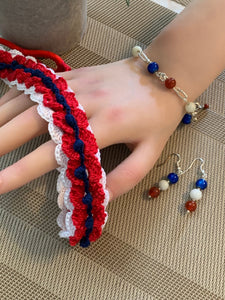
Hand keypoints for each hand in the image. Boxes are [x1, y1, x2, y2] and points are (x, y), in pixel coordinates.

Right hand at [0, 58, 184, 199]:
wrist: (162, 71)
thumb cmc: (158, 115)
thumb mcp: (150, 152)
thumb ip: (125, 178)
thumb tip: (97, 200)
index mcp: (108, 124)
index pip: (57, 151)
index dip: (24, 170)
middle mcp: (86, 102)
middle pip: (33, 122)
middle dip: (0, 141)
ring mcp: (76, 84)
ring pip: (29, 100)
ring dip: (0, 118)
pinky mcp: (73, 74)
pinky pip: (36, 86)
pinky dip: (13, 97)